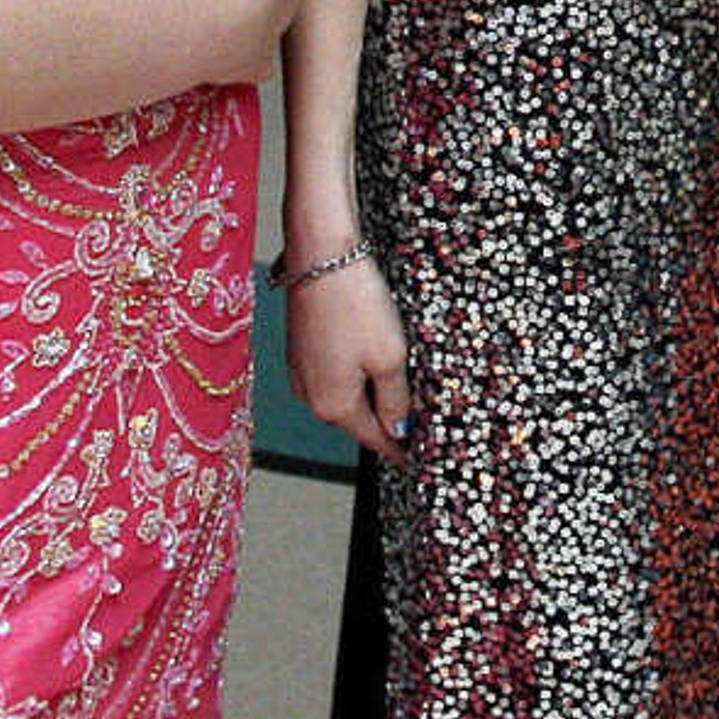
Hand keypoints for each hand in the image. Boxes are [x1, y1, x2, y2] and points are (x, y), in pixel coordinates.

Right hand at [289, 252, 411, 458]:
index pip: (374, 440)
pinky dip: (355, 376)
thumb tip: (397, 430)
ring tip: (400, 390)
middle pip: (358, 421)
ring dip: (371, 397)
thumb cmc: (355, 305)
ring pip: (345, 397)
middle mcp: (310, 396)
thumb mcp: (390, 357)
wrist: (321, 258)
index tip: (417, 460)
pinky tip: (373, 361)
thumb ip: (395, 400)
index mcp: (334, 405)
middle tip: (416, 426)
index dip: (399, 450)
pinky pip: (333, 376)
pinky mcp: (300, 351)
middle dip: (386, 423)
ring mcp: (301, 373)